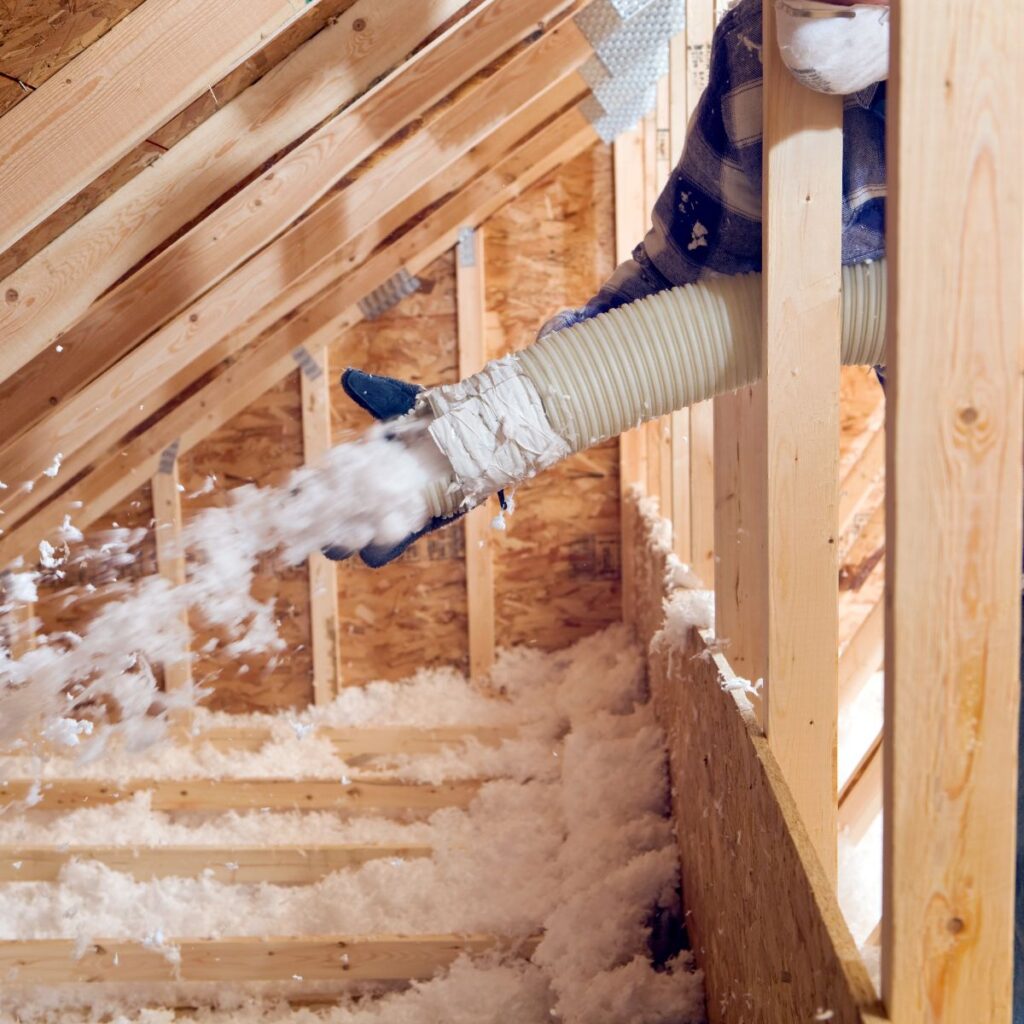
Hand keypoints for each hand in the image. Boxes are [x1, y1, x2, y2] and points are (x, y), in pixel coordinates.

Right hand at [322, 369, 466, 567]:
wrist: (478, 433)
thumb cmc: (438, 415)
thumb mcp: (403, 401)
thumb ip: (376, 394)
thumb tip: (349, 379)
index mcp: (360, 466)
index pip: (323, 483)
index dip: (307, 490)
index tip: (298, 489)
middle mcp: (372, 494)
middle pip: (332, 522)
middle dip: (321, 525)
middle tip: (318, 520)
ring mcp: (393, 513)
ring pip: (358, 541)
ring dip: (348, 541)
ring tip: (348, 533)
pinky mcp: (417, 526)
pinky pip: (393, 544)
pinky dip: (384, 542)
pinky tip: (380, 533)